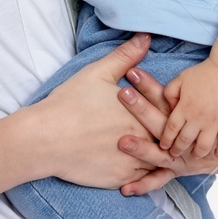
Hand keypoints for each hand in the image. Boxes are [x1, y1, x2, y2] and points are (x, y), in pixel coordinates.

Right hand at [22, 34, 163, 189]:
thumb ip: (125, 56)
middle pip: (167, 138)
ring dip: (161, 155)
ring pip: (159, 161)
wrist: (45, 138)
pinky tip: (144, 168)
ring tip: (161, 151)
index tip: (165, 109)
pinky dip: (148, 176)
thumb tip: (146, 37)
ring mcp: (133, 162)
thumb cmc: (70, 103)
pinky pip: (145, 181)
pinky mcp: (121, 180)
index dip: (169, 109)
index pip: (168, 111)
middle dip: (170, 135)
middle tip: (172, 133)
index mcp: (140, 112)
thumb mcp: (97, 73)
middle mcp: (142, 138)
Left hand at [155, 59, 217, 160]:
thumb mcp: (180, 79)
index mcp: (184, 107)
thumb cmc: (203, 73)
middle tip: (175, 154)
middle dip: (177, 150)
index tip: (164, 146)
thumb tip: (167, 107)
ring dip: (197, 154)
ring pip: (203, 147)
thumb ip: (170, 93)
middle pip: (184, 140)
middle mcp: (197, 118)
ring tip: (195, 155)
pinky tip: (215, 155)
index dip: (166, 140)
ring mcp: (215, 122)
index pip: (171, 129)